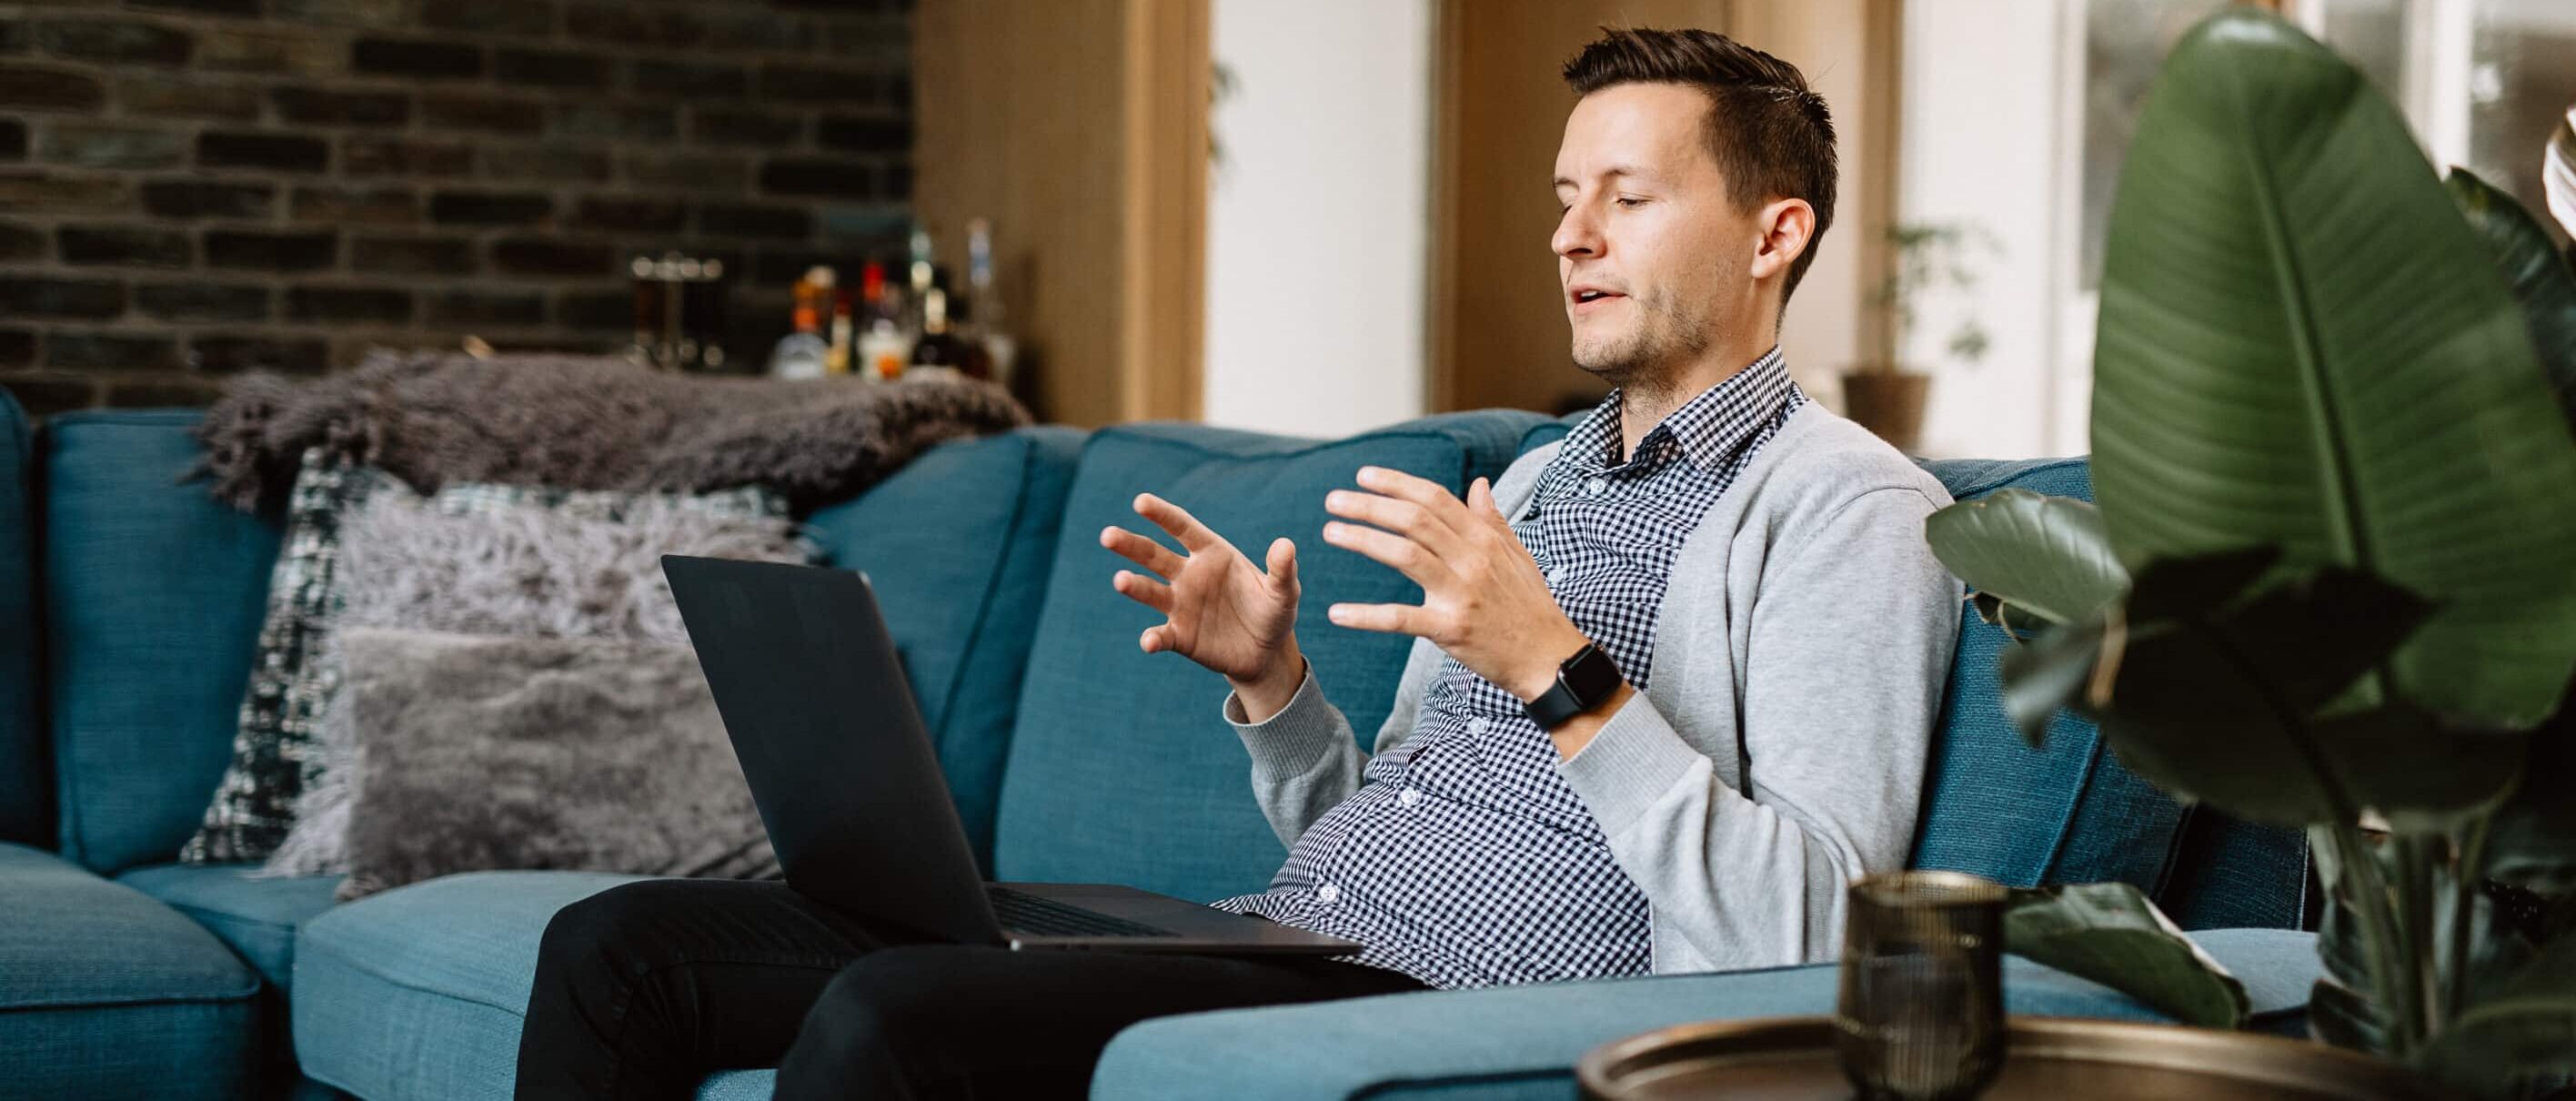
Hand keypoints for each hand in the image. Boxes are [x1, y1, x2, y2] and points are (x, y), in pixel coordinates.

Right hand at [1101, 494, 1305, 712]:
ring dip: (1134, 586)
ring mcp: (1181, 605)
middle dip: (1130, 545)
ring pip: (1149, 591)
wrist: (1266, 653)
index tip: (1140, 501)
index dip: (1162, 515)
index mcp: (1211, 554)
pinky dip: (1153, 638)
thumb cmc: (1273, 612)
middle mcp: (1189, 575)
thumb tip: (1285, 545)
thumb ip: (1282, 569)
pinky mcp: (1179, 636)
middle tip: (1107, 536)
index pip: (1182, 528)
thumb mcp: (1283, 592)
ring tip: (1120, 581)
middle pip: (1153, 555)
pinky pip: (1161, 635)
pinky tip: (1149, 642)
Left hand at [1320, 467, 1591, 702]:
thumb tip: (1478, 484)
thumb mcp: (1519, 556)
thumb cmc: (1531, 606)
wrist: (1549, 658)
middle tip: (1334, 499)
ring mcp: (1461, 593)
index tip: (1364, 475)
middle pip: (1414, 520)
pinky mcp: (1451, 629)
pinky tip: (1338, 613)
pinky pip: (1401, 618)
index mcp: (1485, 539)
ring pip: (1404, 555)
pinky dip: (1367, 615)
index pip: (1435, 499)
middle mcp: (1472, 559)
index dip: (1397, 483)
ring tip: (1331, 532)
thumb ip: (1493, 520)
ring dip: (1363, 540)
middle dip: (1369, 505)